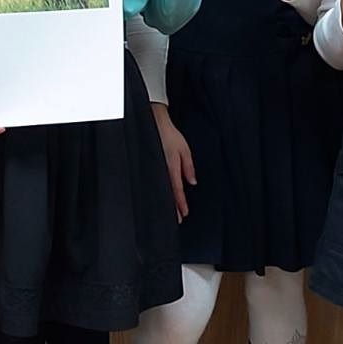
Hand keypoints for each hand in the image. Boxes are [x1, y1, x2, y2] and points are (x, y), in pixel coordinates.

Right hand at [151, 102, 195, 220]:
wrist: (154, 123)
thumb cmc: (170, 135)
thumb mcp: (184, 150)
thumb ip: (188, 167)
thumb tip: (192, 182)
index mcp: (171, 166)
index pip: (176, 189)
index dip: (180, 203)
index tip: (183, 214)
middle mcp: (162, 170)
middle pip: (167, 193)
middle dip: (172, 208)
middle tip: (176, 220)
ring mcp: (155, 169)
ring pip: (160, 190)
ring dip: (165, 202)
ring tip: (169, 214)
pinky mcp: (150, 166)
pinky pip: (155, 182)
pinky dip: (158, 192)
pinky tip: (159, 198)